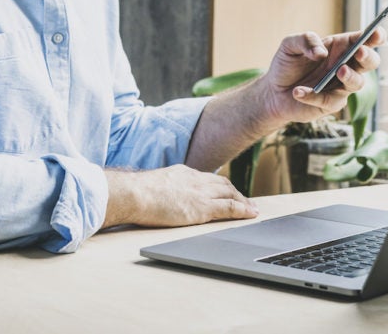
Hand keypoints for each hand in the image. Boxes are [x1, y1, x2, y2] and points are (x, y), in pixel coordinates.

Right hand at [102, 164, 257, 228]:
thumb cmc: (136, 193)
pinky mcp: (202, 208)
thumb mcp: (154, 184)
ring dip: (243, 201)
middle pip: (223, 184)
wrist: (134, 194)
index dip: (220, 186)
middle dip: (236, 192)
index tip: (226, 191)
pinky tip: (250, 214)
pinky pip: (229, 208)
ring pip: (230, 194)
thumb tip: (161, 195)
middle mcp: (196, 180)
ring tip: (252, 209)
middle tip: (246, 201)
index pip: (208, 178)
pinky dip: (242, 210)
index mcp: (184, 173)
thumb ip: (164, 188)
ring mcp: (201, 193)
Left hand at [262, 27, 384, 124]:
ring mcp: (341, 86)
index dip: (374, 36)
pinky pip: (329, 100)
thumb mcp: (290, 45)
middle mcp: (346, 66)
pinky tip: (298, 92)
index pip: (363, 40)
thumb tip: (322, 53)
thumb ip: (305, 40)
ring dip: (351, 76)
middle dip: (369, 57)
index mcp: (341, 47)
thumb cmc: (287, 65)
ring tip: (339, 71)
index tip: (377, 33)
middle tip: (360, 52)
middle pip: (370, 62)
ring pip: (358, 83)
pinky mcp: (331, 104)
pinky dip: (313, 96)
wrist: (273, 91)